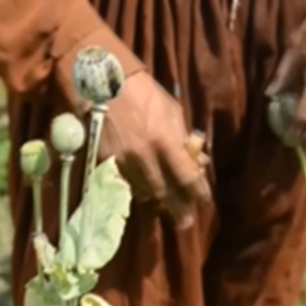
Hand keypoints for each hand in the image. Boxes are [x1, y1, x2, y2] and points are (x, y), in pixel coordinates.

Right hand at [96, 71, 211, 228]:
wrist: (102, 82)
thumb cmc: (143, 92)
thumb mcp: (171, 110)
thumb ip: (182, 138)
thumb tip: (196, 160)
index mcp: (164, 140)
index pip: (186, 177)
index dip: (197, 193)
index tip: (203, 201)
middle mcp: (144, 157)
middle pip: (164, 193)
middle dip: (177, 208)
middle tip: (185, 222)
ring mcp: (122, 162)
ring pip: (143, 192)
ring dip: (156, 201)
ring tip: (165, 208)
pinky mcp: (104, 162)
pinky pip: (124, 184)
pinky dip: (136, 190)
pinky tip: (143, 193)